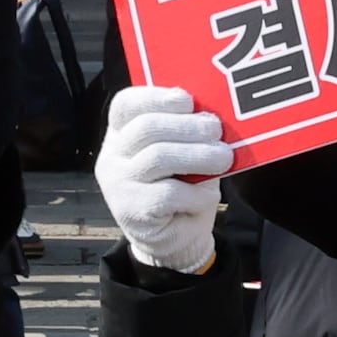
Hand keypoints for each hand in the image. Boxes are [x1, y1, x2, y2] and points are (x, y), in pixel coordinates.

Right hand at [98, 84, 232, 273]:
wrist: (176, 239)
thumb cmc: (183, 188)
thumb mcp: (185, 153)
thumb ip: (189, 133)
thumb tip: (211, 115)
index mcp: (121, 133)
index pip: (126, 104)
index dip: (156, 97)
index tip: (187, 100)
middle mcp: (113, 156)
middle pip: (146, 128)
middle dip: (186, 126)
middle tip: (215, 129)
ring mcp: (118, 183)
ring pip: (158, 157)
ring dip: (197, 155)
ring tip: (223, 157)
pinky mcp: (131, 210)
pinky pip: (168, 194)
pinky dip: (195, 193)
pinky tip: (208, 195)